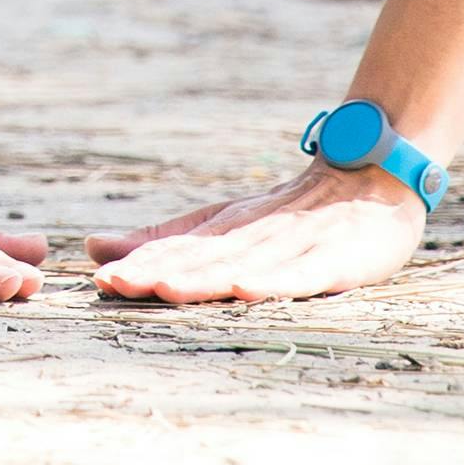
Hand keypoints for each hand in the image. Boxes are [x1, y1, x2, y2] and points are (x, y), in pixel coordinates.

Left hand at [83, 161, 427, 302]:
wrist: (373, 176)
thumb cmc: (290, 212)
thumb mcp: (222, 224)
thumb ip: (163, 239)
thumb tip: (90, 247)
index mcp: (226, 229)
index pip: (178, 248)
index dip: (140, 262)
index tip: (99, 277)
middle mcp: (255, 234)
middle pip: (203, 256)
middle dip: (159, 270)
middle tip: (117, 281)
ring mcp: (297, 244)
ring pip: (244, 262)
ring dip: (203, 275)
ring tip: (163, 285)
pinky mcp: (338, 258)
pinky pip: (304, 273)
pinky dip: (274, 280)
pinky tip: (247, 288)